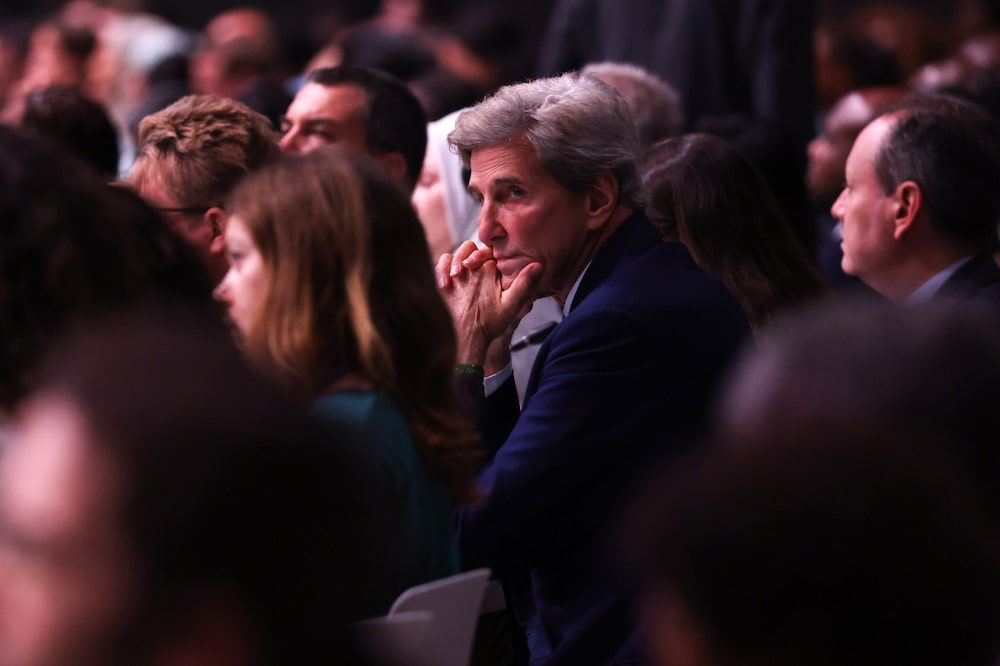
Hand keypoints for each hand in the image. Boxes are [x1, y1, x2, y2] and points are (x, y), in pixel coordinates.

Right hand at [436, 243, 541, 365]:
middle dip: (468, 254)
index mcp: (493, 272)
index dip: (488, 251)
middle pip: (471, 248)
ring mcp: (459, 274)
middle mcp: (476, 270)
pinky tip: (445, 285)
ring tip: (456, 275)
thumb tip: (539, 265)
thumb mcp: (510, 305)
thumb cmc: (490, 324)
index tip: (486, 262)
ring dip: (455, 260)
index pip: (491, 251)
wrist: (466, 338)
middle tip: (467, 267)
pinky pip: (441, 264)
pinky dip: (441, 270)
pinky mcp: (444, 279)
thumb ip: (523, 285)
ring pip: (455, 253)